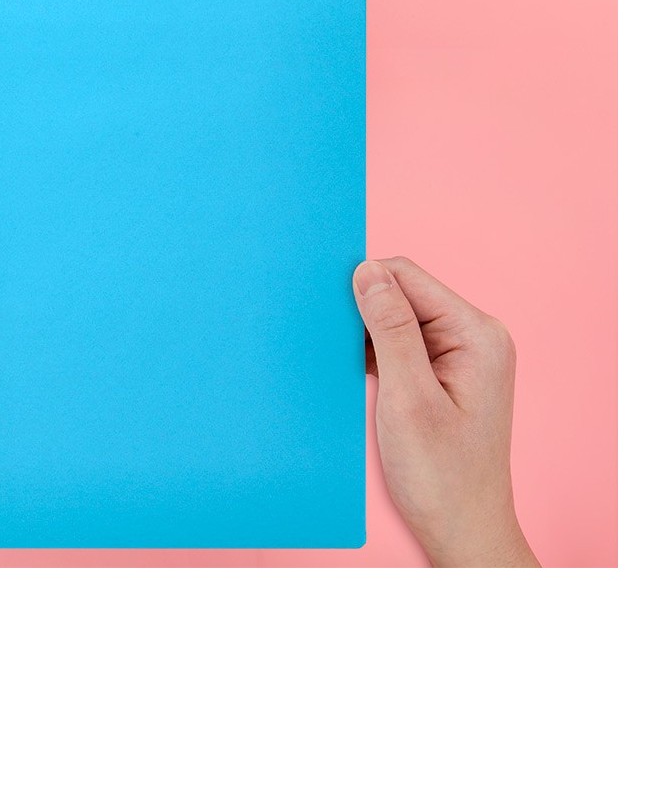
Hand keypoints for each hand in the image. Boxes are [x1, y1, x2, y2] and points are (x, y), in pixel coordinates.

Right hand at [352, 257, 537, 567]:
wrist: (462, 531)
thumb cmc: (441, 476)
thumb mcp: (408, 398)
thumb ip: (389, 330)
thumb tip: (367, 271)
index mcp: (476, 334)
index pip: (407, 277)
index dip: (363, 285)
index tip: (325, 310)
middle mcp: (475, 336)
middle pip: (403, 294)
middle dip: (363, 312)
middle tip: (331, 344)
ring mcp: (462, 356)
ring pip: (398, 319)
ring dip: (366, 336)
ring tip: (344, 366)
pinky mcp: (446, 374)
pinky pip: (402, 345)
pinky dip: (374, 355)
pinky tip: (356, 377)